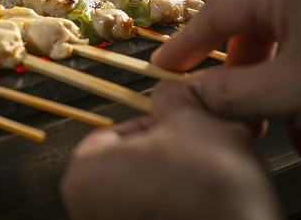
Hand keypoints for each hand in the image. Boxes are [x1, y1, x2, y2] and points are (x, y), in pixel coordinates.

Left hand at [60, 82, 280, 219]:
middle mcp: (91, 210)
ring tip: (213, 177)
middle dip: (174, 150)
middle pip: (134, 162)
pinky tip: (211, 203)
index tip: (182, 124)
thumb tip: (170, 93)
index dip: (156, 121)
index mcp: (86, 175)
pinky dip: (186, 206)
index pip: (115, 130)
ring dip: (184, 177)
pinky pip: (163, 213)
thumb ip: (172, 98)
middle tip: (204, 148)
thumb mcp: (193, 121)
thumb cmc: (210, 195)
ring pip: (153, 189)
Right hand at [151, 0, 300, 176]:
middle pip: (260, 36)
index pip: (221, 12)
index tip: (163, 68)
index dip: (187, 46)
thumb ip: (227, 93)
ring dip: (295, 106)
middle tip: (245, 124)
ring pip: (295, 52)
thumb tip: (184, 94)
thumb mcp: (293, 96)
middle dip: (257, 92)